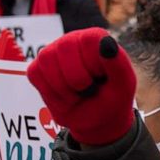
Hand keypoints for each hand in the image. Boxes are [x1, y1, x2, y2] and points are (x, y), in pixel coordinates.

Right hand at [25, 29, 135, 146]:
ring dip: (64, 89)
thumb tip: (107, 42)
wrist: (97, 120)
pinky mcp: (37, 68)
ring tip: (78, 94)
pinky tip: (66, 97)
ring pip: (46, 60)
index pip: (89, 39)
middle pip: (64, 47)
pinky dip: (51, 94)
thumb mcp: (123, 85)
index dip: (94, 64)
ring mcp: (52, 53)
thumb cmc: (113, 98)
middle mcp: (72, 40)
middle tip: (90, 89)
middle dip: (78, 79)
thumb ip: (118, 63)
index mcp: (96, 38)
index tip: (102, 77)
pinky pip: (35, 74)